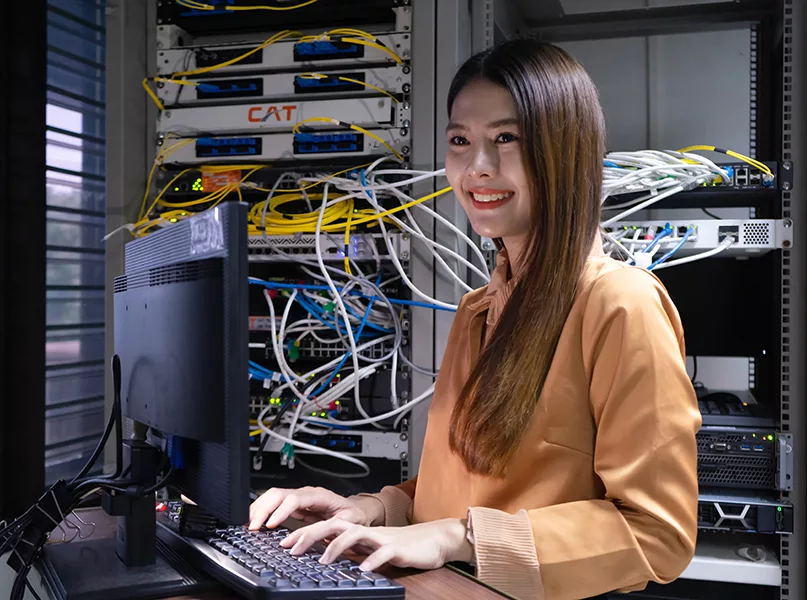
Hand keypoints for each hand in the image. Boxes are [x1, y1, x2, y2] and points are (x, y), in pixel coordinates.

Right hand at [248, 487, 384, 529]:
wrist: (355, 511)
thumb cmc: (353, 516)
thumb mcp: (346, 523)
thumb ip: (327, 528)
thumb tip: (304, 539)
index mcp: (319, 495)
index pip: (295, 498)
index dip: (281, 511)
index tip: (270, 524)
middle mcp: (306, 493)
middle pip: (278, 494)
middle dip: (263, 508)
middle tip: (253, 526)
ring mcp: (298, 498)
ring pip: (272, 496)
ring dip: (258, 509)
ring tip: (248, 524)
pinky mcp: (292, 506)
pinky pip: (272, 504)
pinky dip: (261, 512)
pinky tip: (254, 522)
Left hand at [280, 518, 473, 571]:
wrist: (434, 539)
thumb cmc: (402, 546)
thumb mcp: (371, 547)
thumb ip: (351, 549)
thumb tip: (325, 554)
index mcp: (358, 530)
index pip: (326, 526)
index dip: (305, 532)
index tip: (285, 542)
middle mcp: (366, 531)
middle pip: (333, 525)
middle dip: (310, 535)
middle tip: (291, 548)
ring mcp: (381, 538)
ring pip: (354, 535)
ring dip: (336, 547)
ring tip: (322, 560)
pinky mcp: (397, 549)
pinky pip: (382, 554)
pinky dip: (371, 561)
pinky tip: (362, 570)